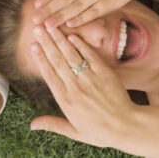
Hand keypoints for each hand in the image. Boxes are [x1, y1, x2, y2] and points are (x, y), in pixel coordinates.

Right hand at [29, 26, 135, 149]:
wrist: (126, 127)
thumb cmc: (99, 131)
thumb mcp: (73, 131)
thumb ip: (52, 124)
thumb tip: (32, 124)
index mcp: (66, 101)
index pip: (49, 75)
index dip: (40, 59)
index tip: (33, 46)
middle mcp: (75, 87)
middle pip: (57, 61)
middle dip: (46, 43)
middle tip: (37, 29)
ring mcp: (90, 79)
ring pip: (71, 55)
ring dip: (60, 39)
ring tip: (51, 27)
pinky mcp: (104, 73)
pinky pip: (90, 56)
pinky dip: (81, 45)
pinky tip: (73, 35)